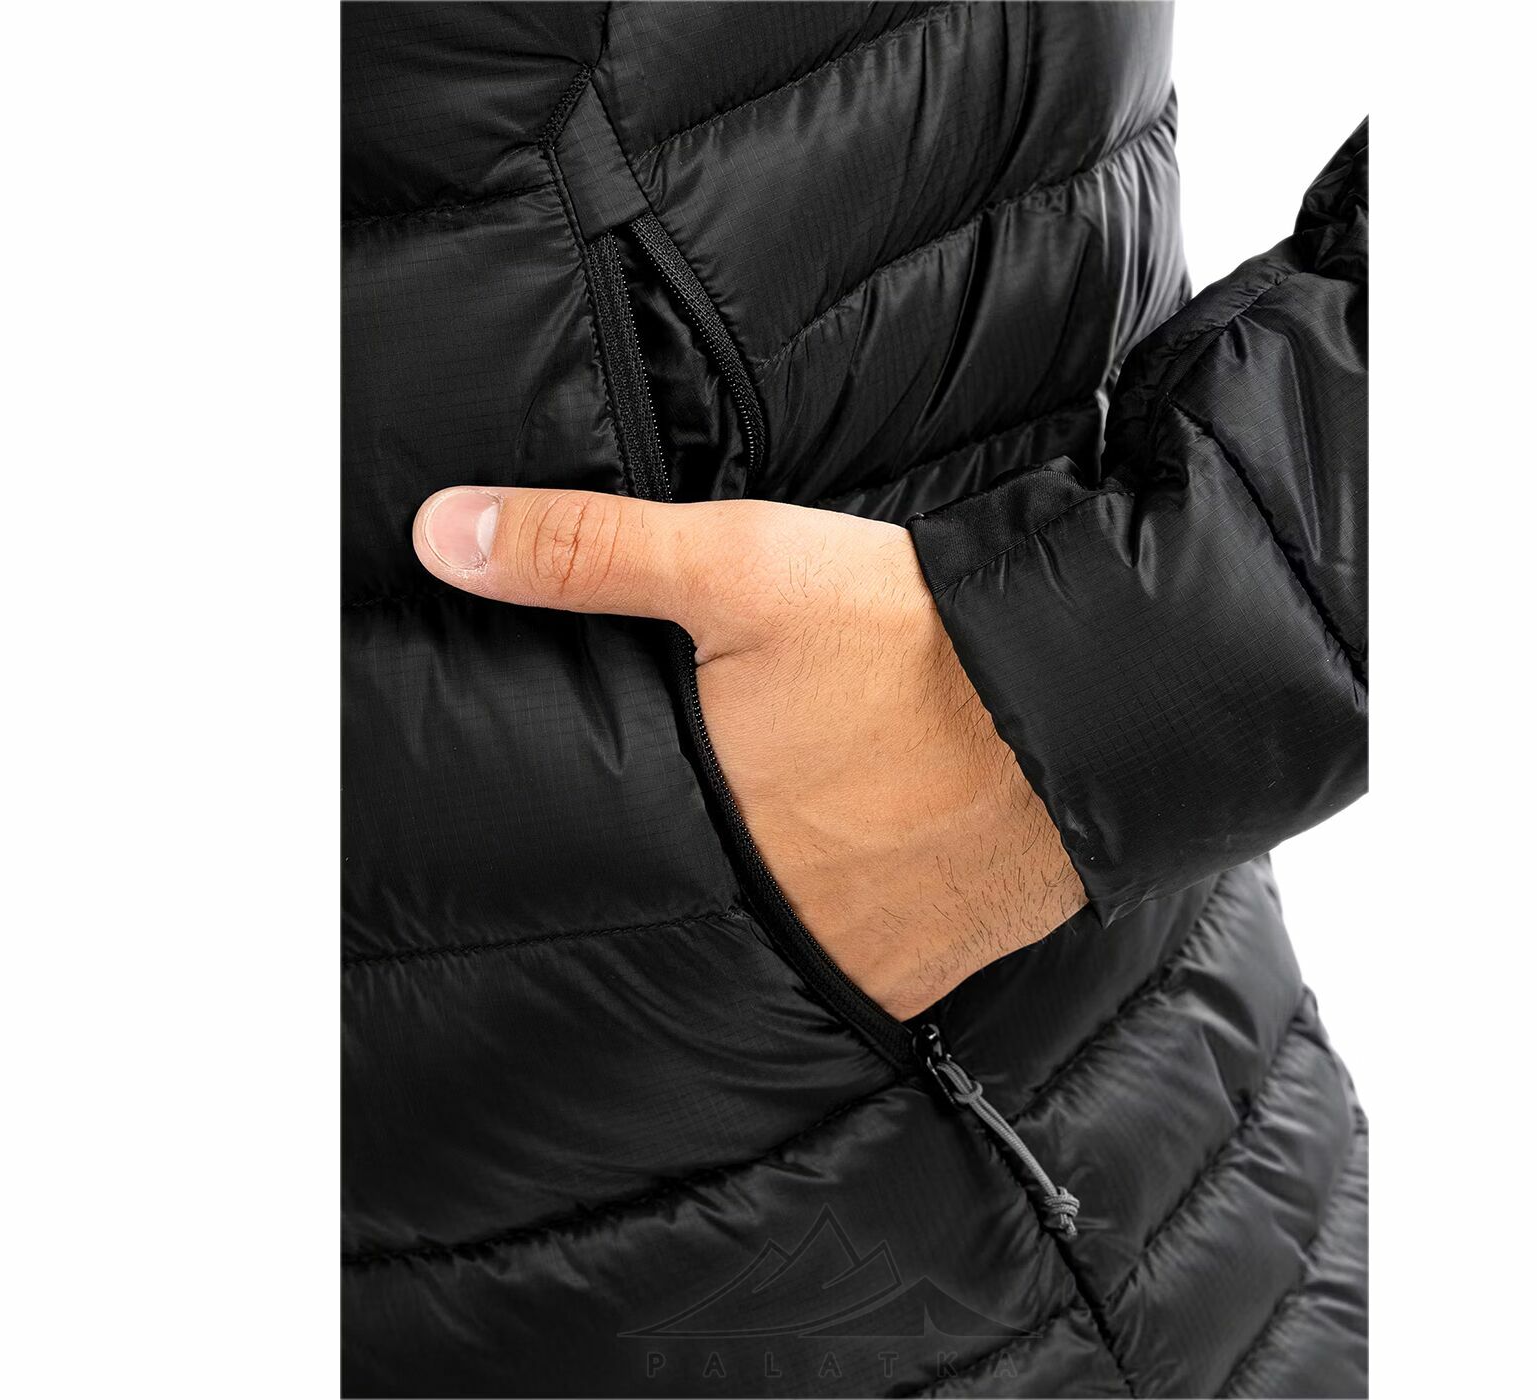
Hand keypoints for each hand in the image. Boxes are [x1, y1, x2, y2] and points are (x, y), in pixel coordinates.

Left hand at [412, 485, 1085, 1018]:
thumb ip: (588, 552)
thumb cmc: (920, 643)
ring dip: (753, 915)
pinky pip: (851, 968)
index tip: (537, 843)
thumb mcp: (743, 569)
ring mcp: (851, 956)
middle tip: (654, 845)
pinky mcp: (923, 971)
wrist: (1096, 709)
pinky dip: (835, 936)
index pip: (598, 862)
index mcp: (707, 829)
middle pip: (687, 915)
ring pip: (767, 949)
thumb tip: (440, 536)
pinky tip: (841, 887)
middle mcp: (771, 914)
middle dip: (666, 883)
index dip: (571, 849)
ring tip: (751, 864)